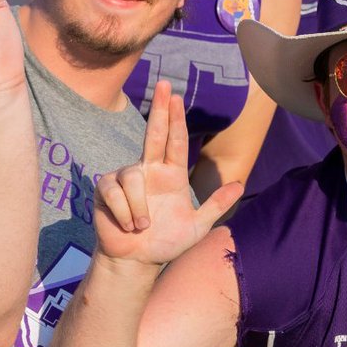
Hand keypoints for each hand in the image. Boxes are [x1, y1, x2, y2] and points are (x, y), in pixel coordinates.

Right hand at [94, 82, 242, 265]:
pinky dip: (125, 213)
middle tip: (165, 84)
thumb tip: (240, 184)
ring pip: (132, 177)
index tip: (175, 95)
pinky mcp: (106, 189)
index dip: (175, 117)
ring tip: (142, 226)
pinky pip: (115, 192)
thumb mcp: (197, 226)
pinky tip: (127, 226)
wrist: (136, 261)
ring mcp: (126, 178)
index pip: (175, 141)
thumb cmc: (164, 243)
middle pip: (154, 133)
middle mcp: (149, 170)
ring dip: (140, 208)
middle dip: (160, 109)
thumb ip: (216, 205)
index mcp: (170, 175)